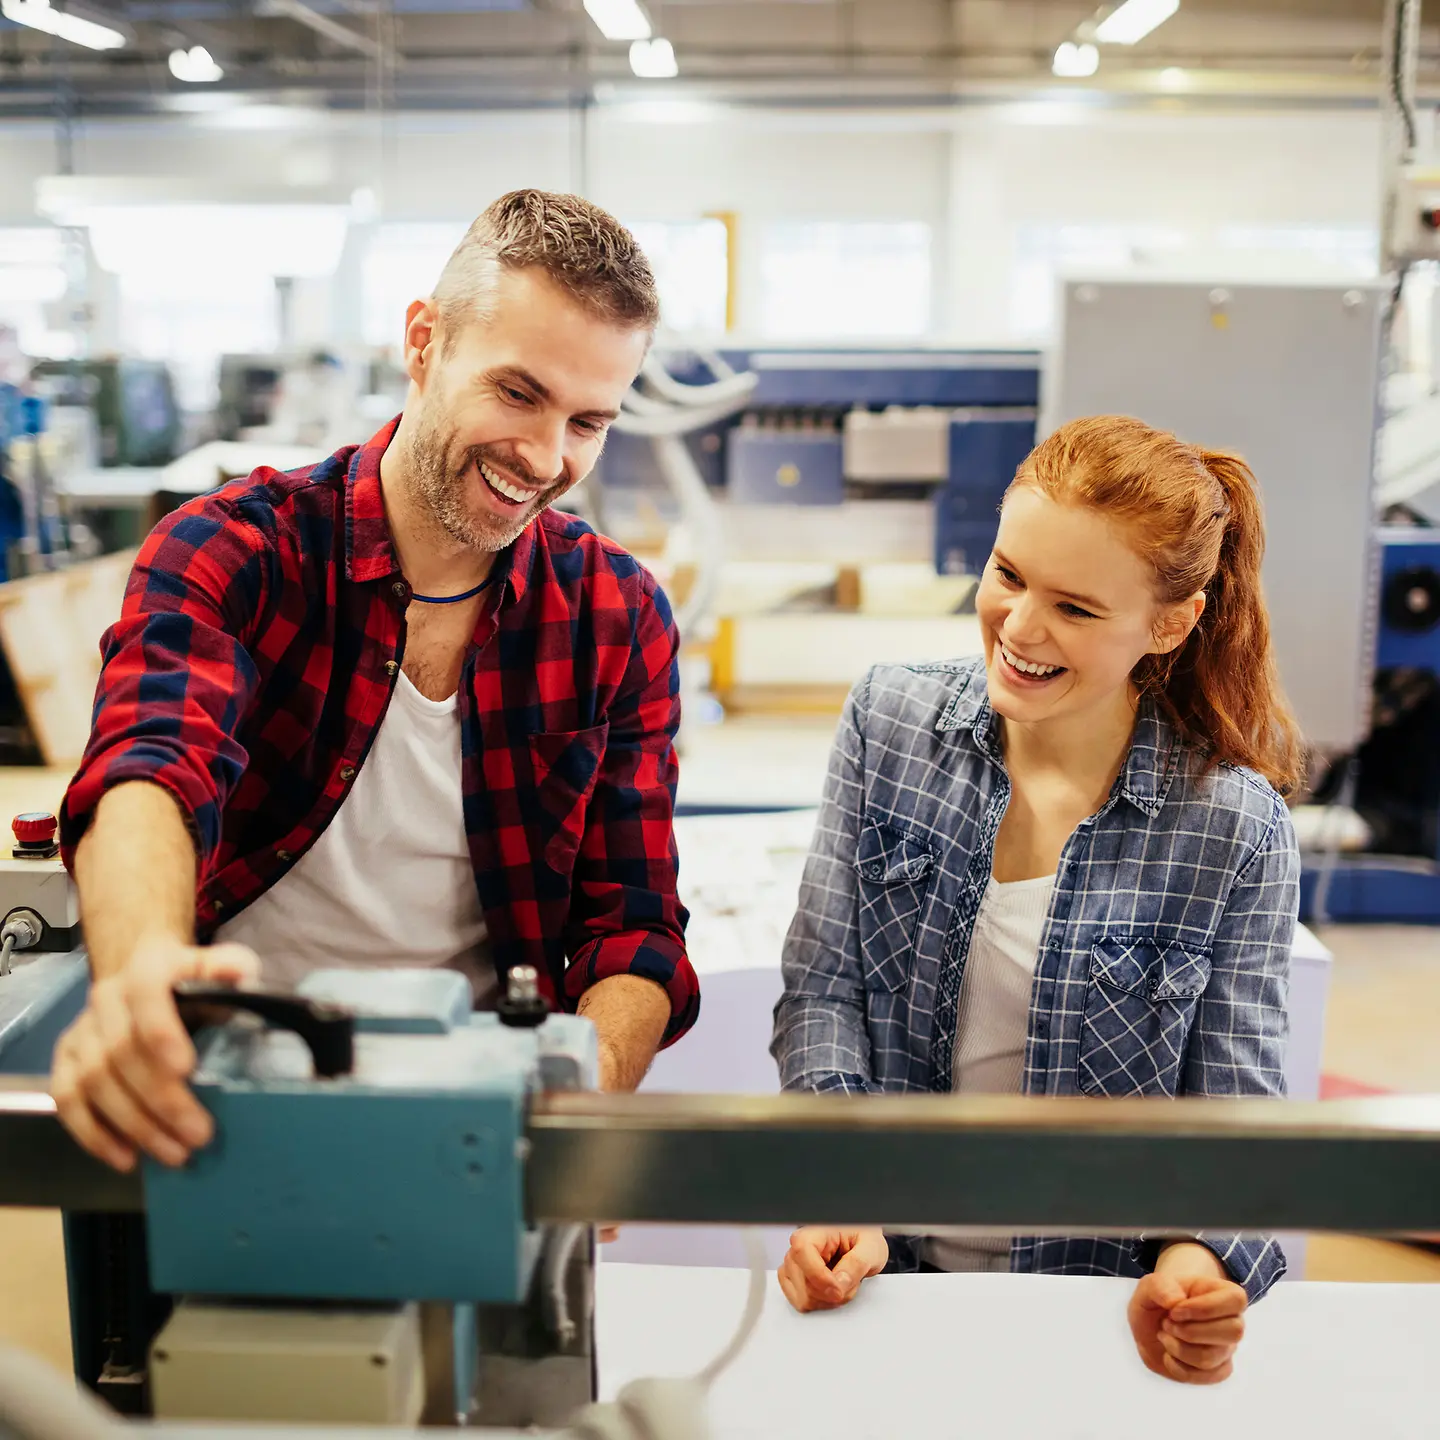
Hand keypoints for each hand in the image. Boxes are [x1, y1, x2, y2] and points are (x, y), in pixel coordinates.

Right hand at [51, 938, 259, 1171]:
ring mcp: (81, 1030)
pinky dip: (93, 1134)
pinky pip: (67, 1101)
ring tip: (174, 1153)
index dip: (161, 1032)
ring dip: (134, 1125)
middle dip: (161, 1099)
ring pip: (94, 1082)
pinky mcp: (65, 1059)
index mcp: (147, 969)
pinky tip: (126, 1158)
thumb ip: (233, 969)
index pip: (146, 995)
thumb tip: (243, 978)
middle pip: (122, 1052)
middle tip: (198, 1134)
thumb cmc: (191, 979)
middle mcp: (107, 998)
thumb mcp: (219, 966)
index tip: (186, 1070)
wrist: (144, 974)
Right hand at [777, 1227, 887, 1312]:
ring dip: (828, 1300)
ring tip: (842, 1285)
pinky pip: (802, 1303)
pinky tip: (832, 1292)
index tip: (839, 1290)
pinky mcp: (794, 1282)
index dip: (820, 1276)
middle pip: (804, 1283)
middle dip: (832, 1293)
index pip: (802, 1251)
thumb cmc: (862, 1239)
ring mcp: (794, 1266)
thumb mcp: (870, 1247)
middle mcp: (799, 1248)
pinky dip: (821, 1304)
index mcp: (815, 1232)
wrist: (860, 1242)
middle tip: (850, 1282)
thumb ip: (856, 1264)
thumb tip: (840, 1284)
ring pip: (803, 1298)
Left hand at [1128, 1242, 1247, 1384]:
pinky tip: (1168, 1355)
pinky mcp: (1218, 1370)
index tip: (1175, 1310)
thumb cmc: (1159, 1299)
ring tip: (1164, 1335)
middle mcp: (1232, 1320)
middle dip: (1189, 1331)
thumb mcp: (1151, 1285)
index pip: (1236, 1300)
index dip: (1205, 1308)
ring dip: (1178, 1348)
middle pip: (1232, 1332)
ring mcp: (1227, 1347)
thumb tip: (1176, 1301)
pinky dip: (1179, 1368)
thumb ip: (1160, 1287)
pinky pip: (1206, 1377)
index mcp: (1223, 1292)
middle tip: (1167, 1323)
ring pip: (1211, 1357)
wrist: (1152, 1324)